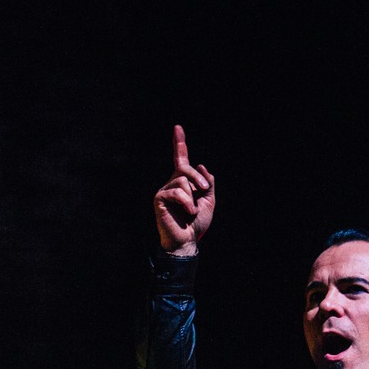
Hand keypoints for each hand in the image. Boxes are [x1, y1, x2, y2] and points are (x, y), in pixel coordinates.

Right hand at [154, 124, 215, 254]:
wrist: (188, 241)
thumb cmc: (197, 223)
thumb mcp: (209, 200)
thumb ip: (207, 183)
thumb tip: (200, 165)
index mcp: (183, 182)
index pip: (181, 159)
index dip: (179, 143)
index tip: (178, 128)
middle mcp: (172, 183)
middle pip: (185, 168)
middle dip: (197, 178)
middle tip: (204, 190)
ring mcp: (164, 190)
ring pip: (183, 181)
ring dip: (193, 197)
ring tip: (192, 211)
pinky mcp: (159, 199)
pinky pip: (178, 192)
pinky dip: (188, 203)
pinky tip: (188, 213)